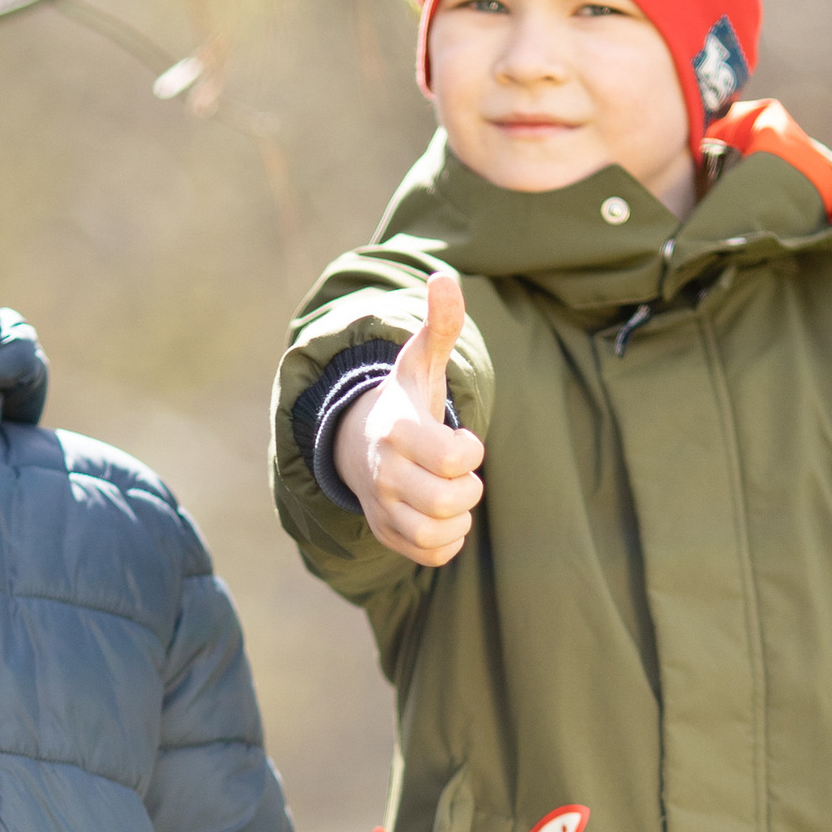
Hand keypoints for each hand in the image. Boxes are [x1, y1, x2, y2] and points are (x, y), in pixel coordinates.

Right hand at [333, 268, 484, 569]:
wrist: (360, 441)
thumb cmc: (405, 400)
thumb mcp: (420, 362)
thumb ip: (439, 324)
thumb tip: (445, 277)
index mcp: (395, 431)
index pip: (454, 458)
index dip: (471, 451)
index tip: (464, 440)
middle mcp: (382, 473)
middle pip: (446, 501)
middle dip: (469, 489)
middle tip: (462, 472)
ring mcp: (381, 507)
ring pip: (436, 534)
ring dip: (460, 518)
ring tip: (455, 495)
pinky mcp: (386, 533)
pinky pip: (429, 555)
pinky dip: (448, 543)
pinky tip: (446, 518)